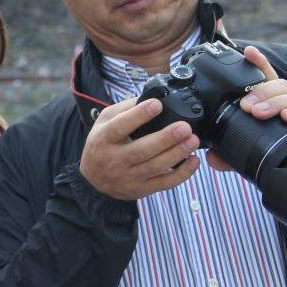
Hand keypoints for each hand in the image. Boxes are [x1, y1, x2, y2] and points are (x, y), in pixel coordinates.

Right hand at [79, 97, 200, 200]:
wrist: (93, 179)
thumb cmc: (103, 144)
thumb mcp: (104, 122)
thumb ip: (125, 109)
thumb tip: (152, 97)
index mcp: (104, 139)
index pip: (120, 126)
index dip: (139, 115)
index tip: (157, 105)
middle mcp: (115, 160)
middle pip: (142, 150)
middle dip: (166, 138)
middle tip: (184, 127)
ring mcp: (128, 177)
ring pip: (155, 167)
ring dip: (177, 153)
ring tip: (193, 140)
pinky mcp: (141, 189)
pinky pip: (164, 183)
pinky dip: (182, 173)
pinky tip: (194, 160)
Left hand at [205, 45, 286, 171]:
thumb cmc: (275, 158)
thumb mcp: (245, 156)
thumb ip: (228, 155)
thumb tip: (212, 158)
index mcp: (272, 105)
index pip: (266, 78)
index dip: (259, 63)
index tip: (248, 52)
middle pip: (279, 85)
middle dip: (261, 91)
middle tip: (246, 106)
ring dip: (275, 103)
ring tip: (259, 113)